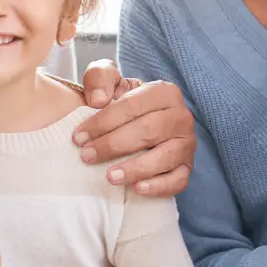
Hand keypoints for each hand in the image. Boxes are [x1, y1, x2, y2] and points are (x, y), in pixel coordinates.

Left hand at [76, 60, 194, 196]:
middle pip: (148, 131)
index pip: (132, 106)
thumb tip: (98, 100)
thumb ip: (99, 77)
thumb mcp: (108, 81)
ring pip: (164, 157)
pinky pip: (178, 180)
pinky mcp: (187, 167)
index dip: (103, 122)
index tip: (79, 137)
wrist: (137, 124)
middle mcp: (181, 116)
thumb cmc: (121, 104)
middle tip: (87, 156)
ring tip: (109, 177)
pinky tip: (137, 188)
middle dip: (113, 145)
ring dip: (135, 168)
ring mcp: (187, 143)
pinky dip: (159, 186)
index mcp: (164, 92)